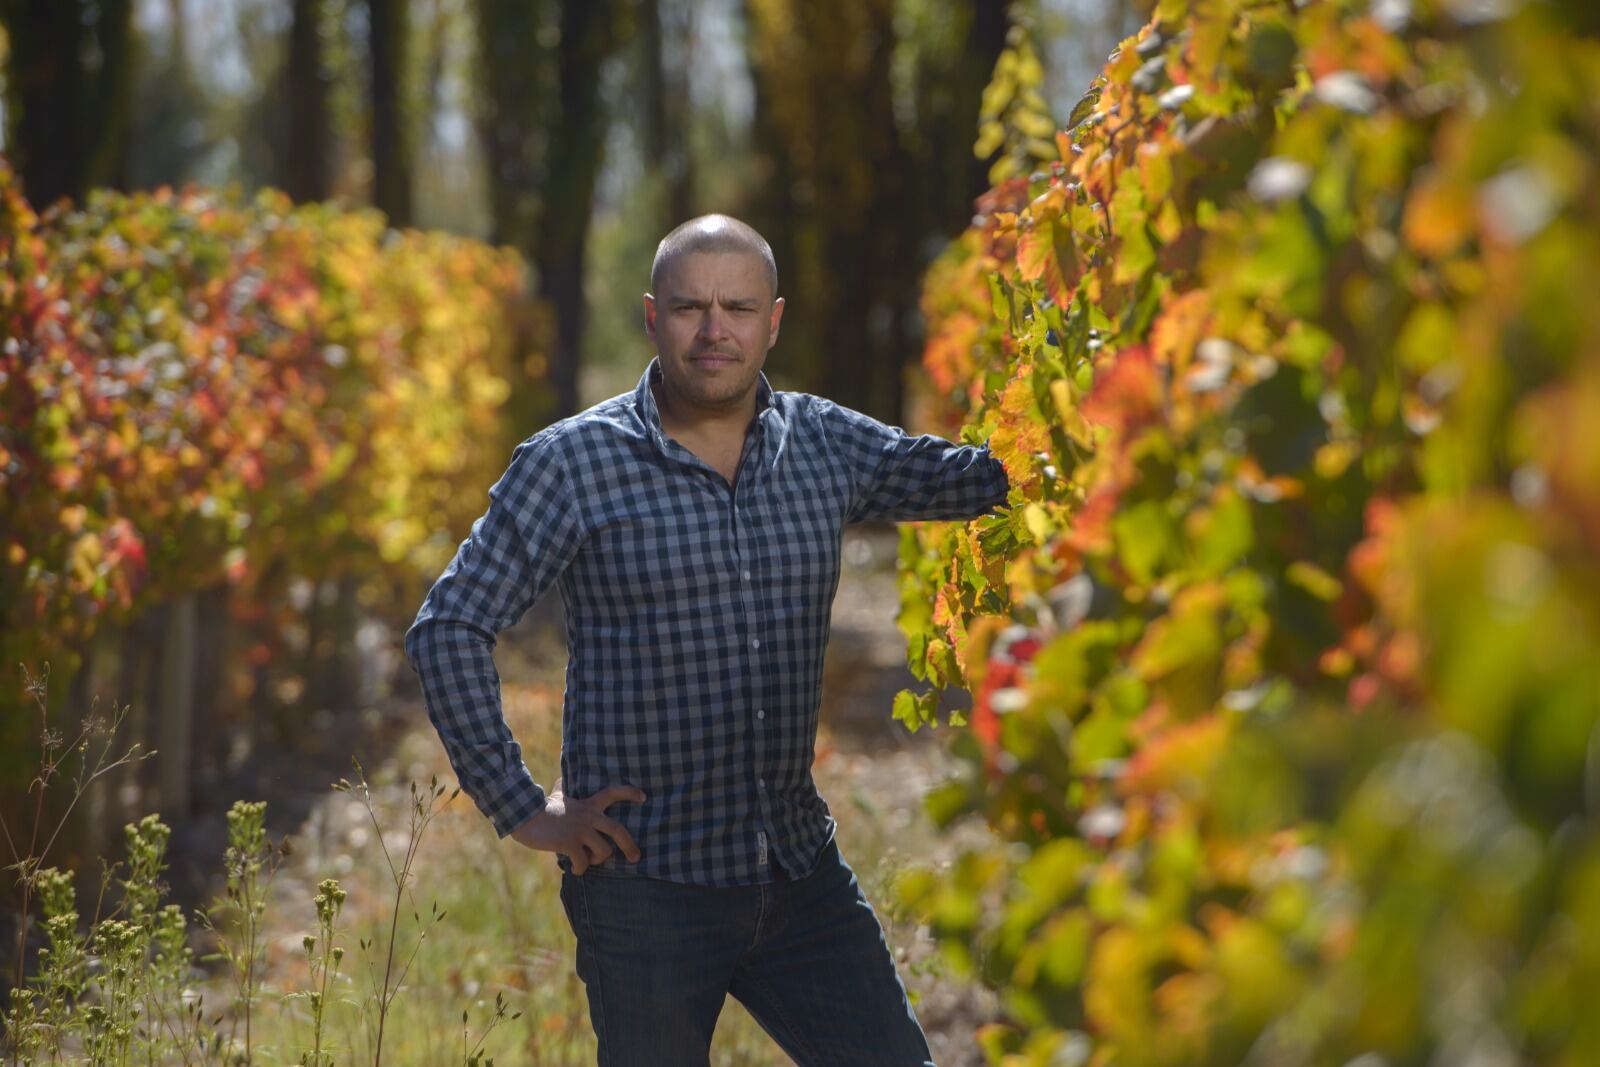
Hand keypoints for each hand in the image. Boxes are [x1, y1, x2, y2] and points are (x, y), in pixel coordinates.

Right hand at [510, 776, 644, 874]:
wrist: (524, 816)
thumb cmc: (540, 808)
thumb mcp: (556, 795)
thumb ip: (562, 789)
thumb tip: (560, 780)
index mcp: (588, 805)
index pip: (613, 793)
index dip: (629, 793)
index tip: (643, 797)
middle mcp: (588, 816)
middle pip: (618, 830)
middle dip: (630, 846)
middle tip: (635, 858)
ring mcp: (580, 830)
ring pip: (603, 851)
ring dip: (597, 860)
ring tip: (586, 861)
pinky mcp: (570, 843)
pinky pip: (584, 862)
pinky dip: (580, 869)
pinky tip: (574, 870)